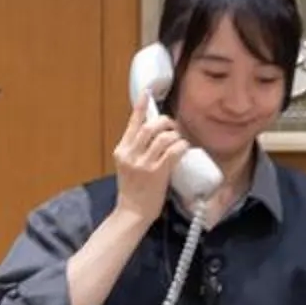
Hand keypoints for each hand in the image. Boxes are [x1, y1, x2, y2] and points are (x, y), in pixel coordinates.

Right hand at [110, 88, 189, 223]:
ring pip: (163, 137)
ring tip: (179, 141)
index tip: (147, 92)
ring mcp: (143, 164)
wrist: (131, 213)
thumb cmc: (133, 190)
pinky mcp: (156, 173)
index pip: (132, 123)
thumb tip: (154, 134)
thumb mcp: (128, 166)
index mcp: (121, 150)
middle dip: (166, 122)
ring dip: (176, 135)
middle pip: (150, 126)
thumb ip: (136, 150)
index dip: (141, 106)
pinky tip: (184, 150)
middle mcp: (130, 154)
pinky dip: (181, 147)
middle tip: (174, 128)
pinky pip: (173, 151)